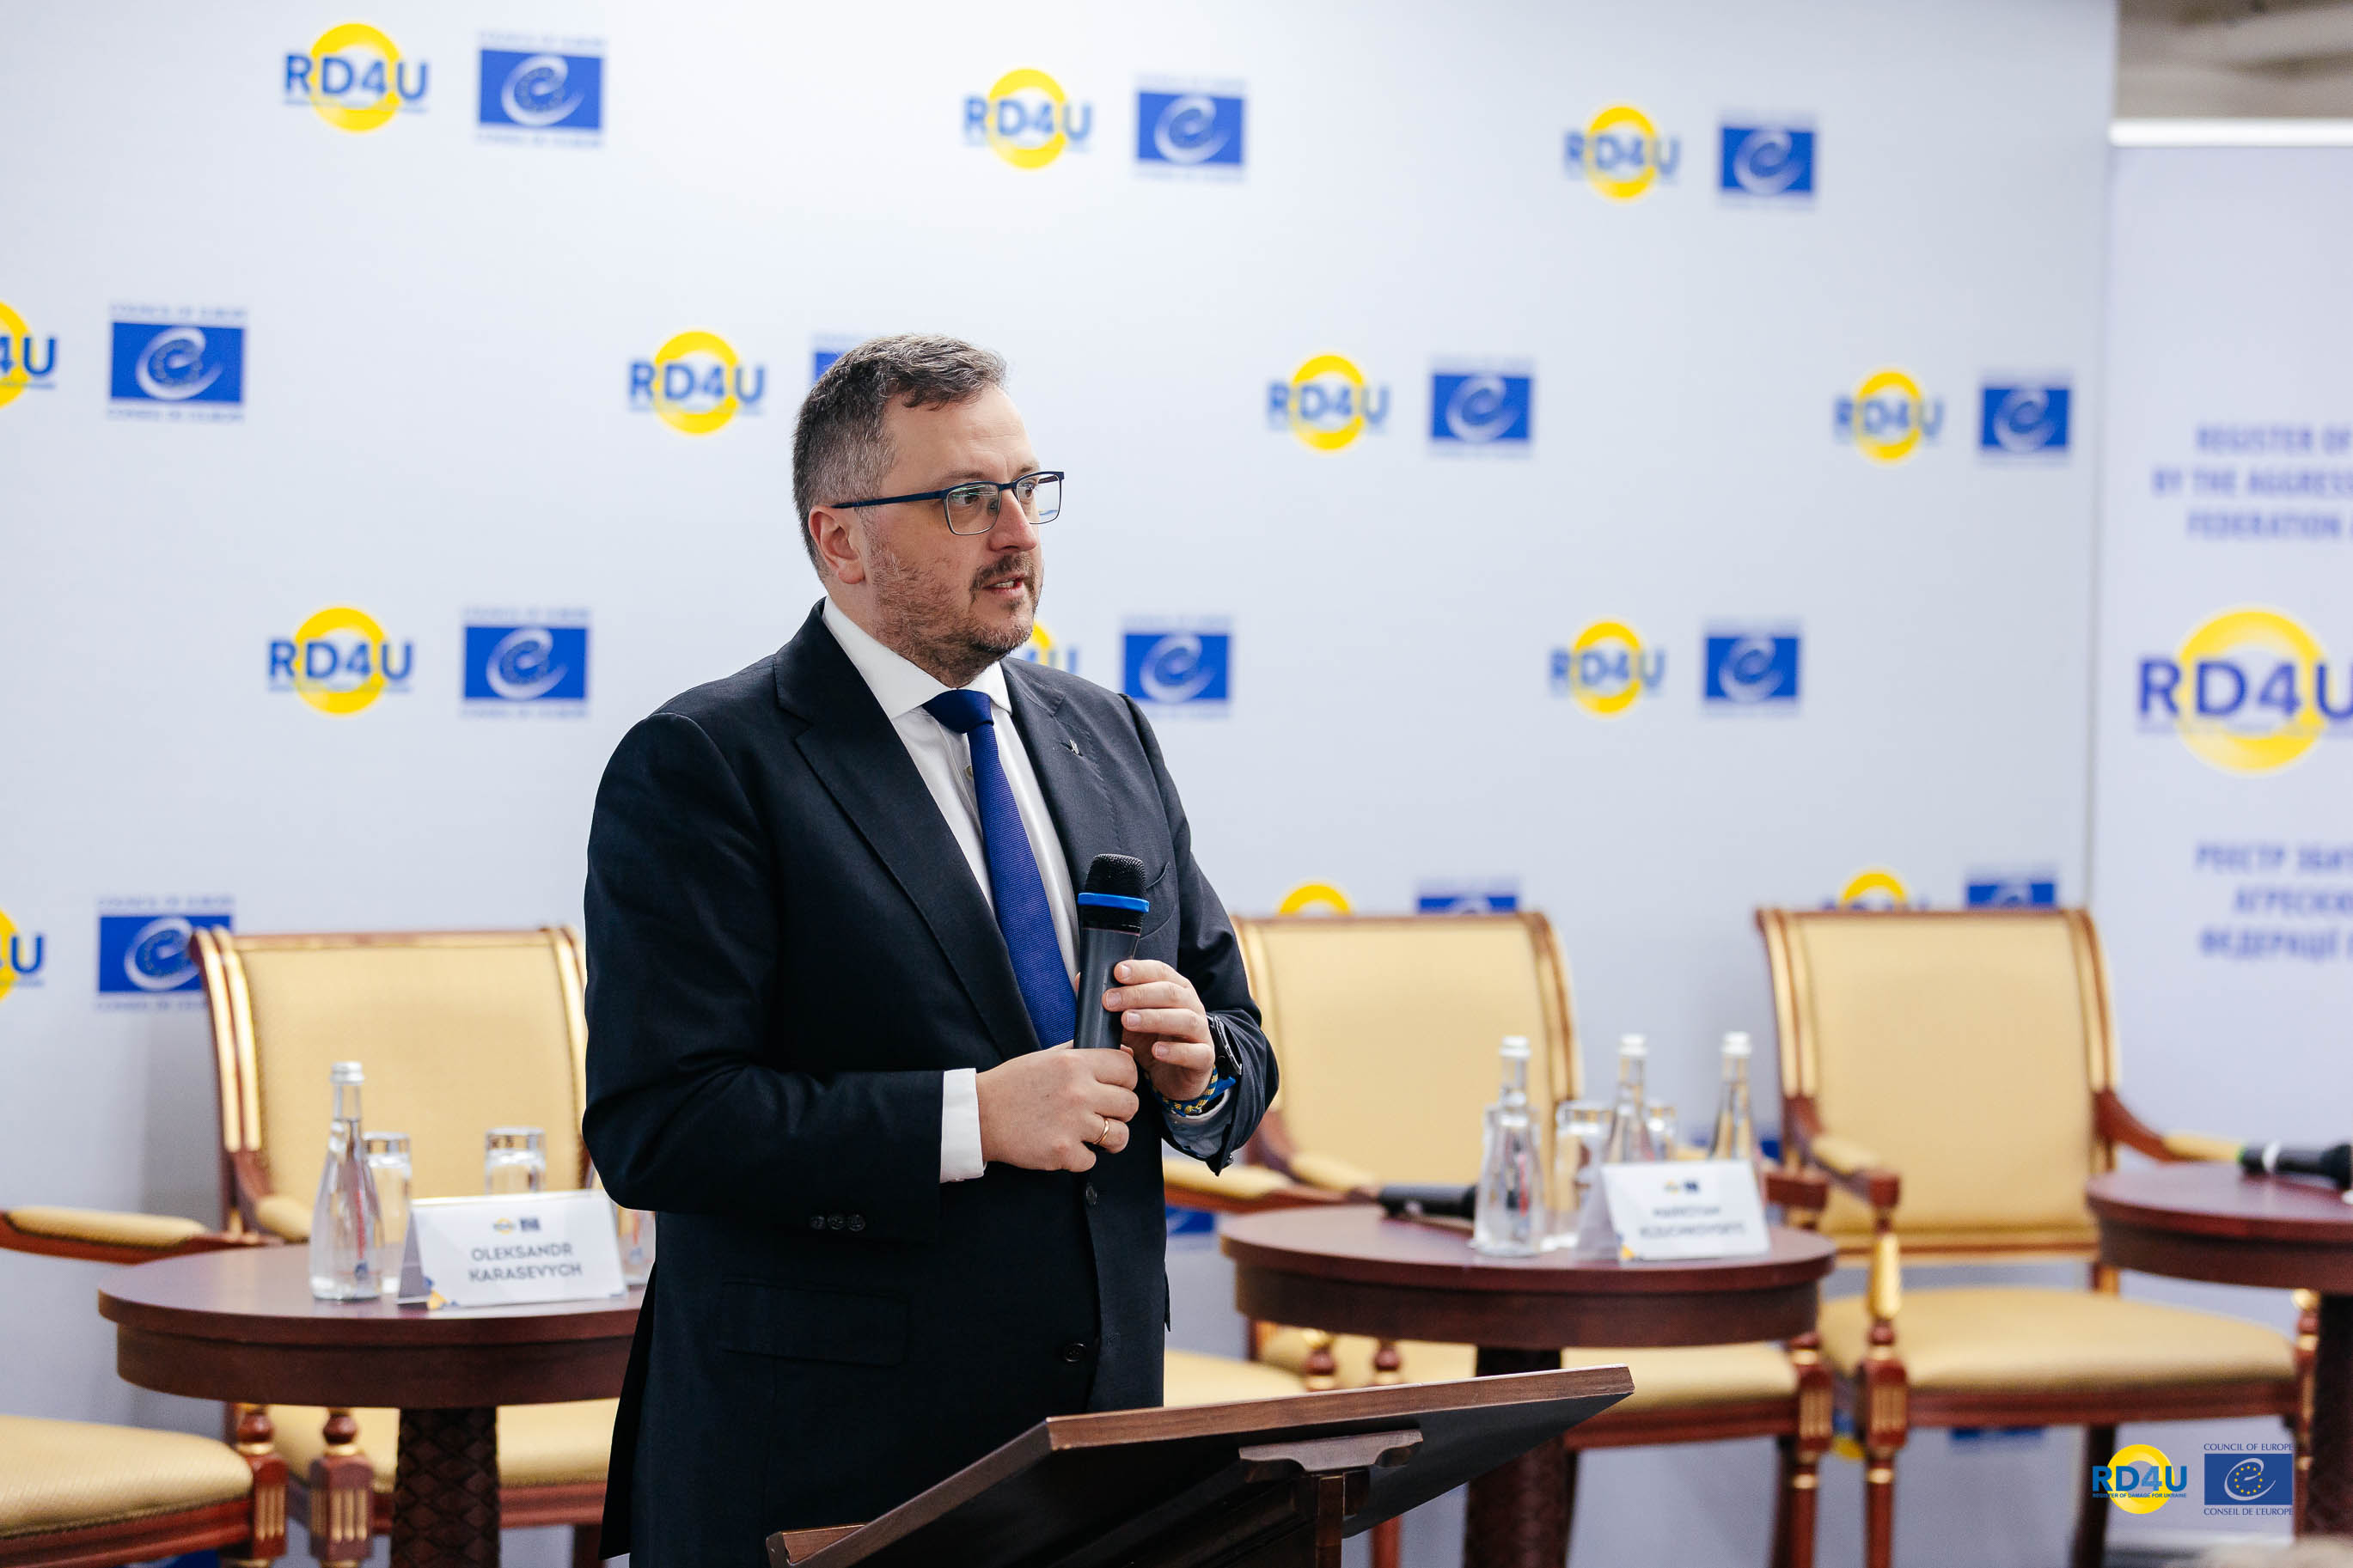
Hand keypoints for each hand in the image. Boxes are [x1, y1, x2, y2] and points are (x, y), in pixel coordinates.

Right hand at [976, 1044, 1138, 1171]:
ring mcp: (1072, 1124)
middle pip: (1130, 1104)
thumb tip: (1119, 1050)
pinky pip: (1092, 1159)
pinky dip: (1081, 1157)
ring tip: (1092, 1134)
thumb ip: (1080, 1052)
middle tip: (1103, 1113)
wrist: (980, 1116)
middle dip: (1120, 1111)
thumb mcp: (1046, 1057)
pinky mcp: (1063, 1152)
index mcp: (1075, 1064)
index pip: (1128, 1069)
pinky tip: (1067, 1146)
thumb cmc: (1012, 1084)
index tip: (1117, 1087)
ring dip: (1109, 1137)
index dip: (1126, 1080)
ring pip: (1120, 1135)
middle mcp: (1078, 1092)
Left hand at [1105, 959, 1214, 1102]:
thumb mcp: (1129, 1019)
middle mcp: (1191, 1006)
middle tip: (1110, 1000)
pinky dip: (1175, 1051)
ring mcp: (1200, 1032)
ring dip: (1154, 1018)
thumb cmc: (1152, 1040)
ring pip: (1185, 1019)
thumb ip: (1111, 1001)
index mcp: (1175, 989)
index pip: (1160, 971)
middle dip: (1138, 994)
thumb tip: (1081, 980)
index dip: (1140, 970)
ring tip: (1127, 1021)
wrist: (1176, 1075)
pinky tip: (1155, 1051)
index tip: (1116, 972)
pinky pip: (1195, 1053)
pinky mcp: (1204, 1058)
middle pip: (1170, 993)